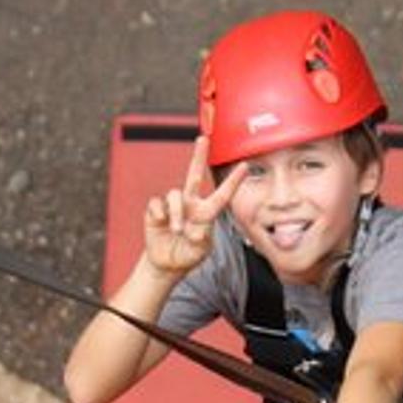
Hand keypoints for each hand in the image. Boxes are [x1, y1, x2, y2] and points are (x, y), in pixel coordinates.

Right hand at [143, 134, 244, 276]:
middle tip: (203, 138)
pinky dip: (159, 213)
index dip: (233, 181)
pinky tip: (161, 223)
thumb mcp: (201, 251)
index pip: (222, 195)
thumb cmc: (188, 255)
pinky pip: (156, 203)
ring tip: (177, 231)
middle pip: (194, 175)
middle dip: (198, 156)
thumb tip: (196, 232)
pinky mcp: (156, 210)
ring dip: (176, 213)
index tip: (245, 167)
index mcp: (206, 213)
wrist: (167, 264)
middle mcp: (191, 204)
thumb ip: (201, 241)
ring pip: (174, 194)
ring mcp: (173, 206)